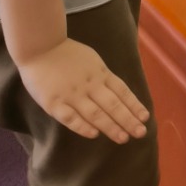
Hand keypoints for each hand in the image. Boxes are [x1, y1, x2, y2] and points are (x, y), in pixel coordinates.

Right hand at [18, 38, 149, 141]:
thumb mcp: (92, 60)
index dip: (134, 105)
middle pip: (113, 104)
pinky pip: (71, 118)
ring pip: (95, 113)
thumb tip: (118, 95)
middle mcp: (90, 85)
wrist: (40, 47)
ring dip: (111, 127)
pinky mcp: (54, 103)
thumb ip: (103, 77)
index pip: (122, 91)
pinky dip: (83, 127)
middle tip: (140, 133)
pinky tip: (94, 134)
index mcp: (100, 73)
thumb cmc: (67, 54)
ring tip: (123, 138)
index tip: (145, 117)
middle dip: (128, 120)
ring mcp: (72, 95)